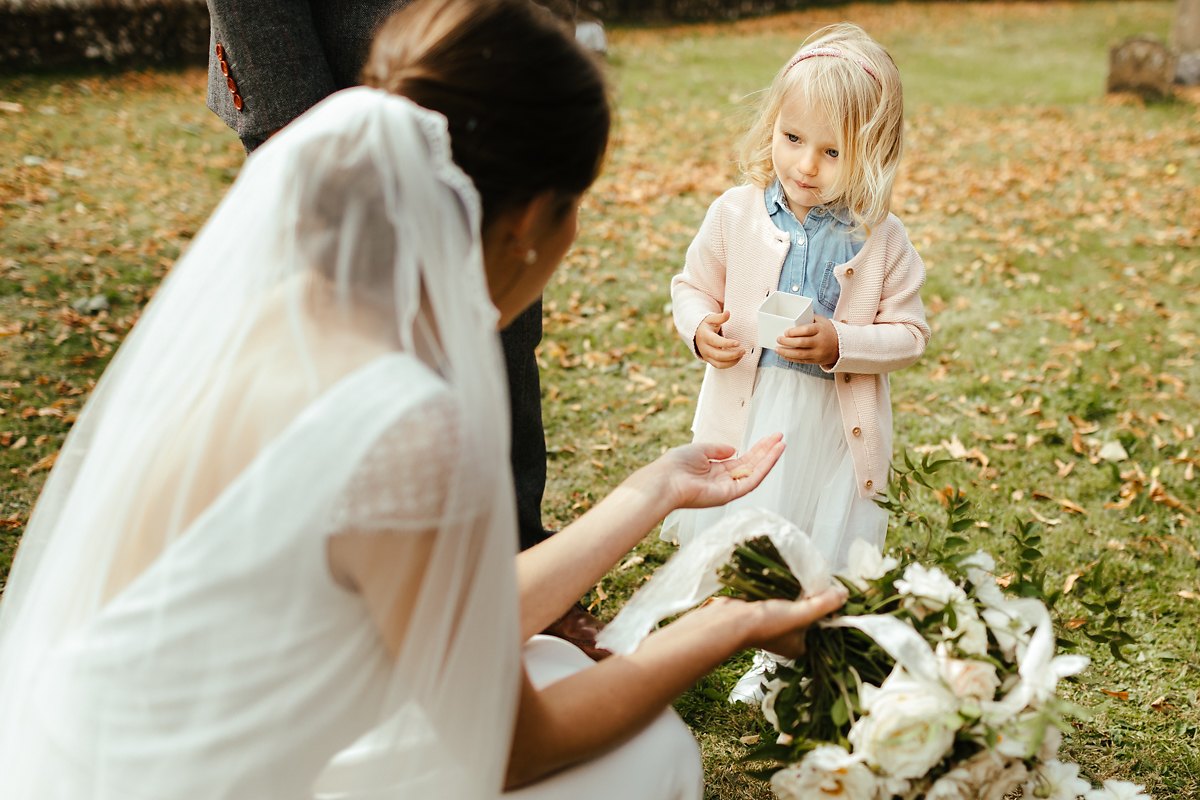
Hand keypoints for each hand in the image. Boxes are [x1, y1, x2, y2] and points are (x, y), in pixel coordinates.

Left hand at [653, 434, 784, 510]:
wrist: (665, 480)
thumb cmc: (676, 465)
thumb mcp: (699, 450)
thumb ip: (717, 449)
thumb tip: (734, 448)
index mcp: (715, 470)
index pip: (741, 459)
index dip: (756, 448)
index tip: (769, 438)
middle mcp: (724, 480)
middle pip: (751, 464)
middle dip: (766, 451)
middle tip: (780, 437)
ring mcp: (728, 488)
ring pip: (755, 472)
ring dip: (770, 458)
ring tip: (781, 443)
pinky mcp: (730, 494)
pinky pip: (752, 480)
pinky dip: (765, 467)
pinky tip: (774, 454)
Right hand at [695, 311, 744, 368]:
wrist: (697, 334)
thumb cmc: (706, 326)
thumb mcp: (711, 319)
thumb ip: (720, 317)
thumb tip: (727, 313)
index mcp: (704, 336)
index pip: (716, 342)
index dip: (727, 343)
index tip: (738, 343)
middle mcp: (704, 348)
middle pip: (718, 355)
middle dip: (732, 354)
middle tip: (743, 350)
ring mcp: (706, 355)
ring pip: (719, 363)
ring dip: (732, 361)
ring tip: (741, 355)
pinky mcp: (709, 360)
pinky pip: (719, 366)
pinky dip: (729, 364)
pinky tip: (736, 358)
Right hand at [710, 585, 847, 658]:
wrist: (729, 620)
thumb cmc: (767, 623)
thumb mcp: (801, 614)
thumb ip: (824, 604)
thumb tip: (844, 593)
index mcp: (800, 646)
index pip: (822, 629)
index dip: (830, 612)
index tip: (835, 594)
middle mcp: (789, 638)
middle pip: (809, 617)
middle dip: (815, 601)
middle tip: (823, 584)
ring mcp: (775, 625)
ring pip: (795, 607)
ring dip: (800, 594)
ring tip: (809, 578)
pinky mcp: (763, 612)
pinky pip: (781, 600)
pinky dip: (786, 591)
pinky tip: (790, 578)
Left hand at [775, 316, 838, 366]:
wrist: (841, 346)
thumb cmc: (828, 331)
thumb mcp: (822, 321)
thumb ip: (809, 318)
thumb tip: (793, 316)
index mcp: (820, 330)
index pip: (806, 330)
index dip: (794, 332)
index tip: (786, 332)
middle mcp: (820, 342)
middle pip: (801, 343)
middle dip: (787, 342)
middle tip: (778, 339)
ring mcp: (818, 353)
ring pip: (799, 354)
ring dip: (786, 352)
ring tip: (777, 349)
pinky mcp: (816, 361)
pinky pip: (801, 361)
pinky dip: (791, 358)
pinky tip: (783, 355)